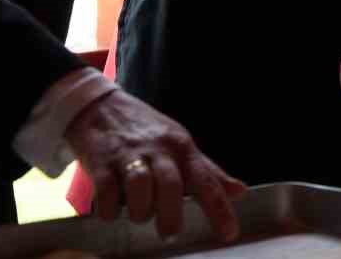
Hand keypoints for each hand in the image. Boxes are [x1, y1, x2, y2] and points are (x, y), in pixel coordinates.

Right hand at [65, 89, 246, 241]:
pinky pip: (106, 190)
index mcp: (181, 146)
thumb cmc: (145, 131)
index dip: (219, 208)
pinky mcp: (100, 161)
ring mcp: (128, 153)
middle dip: (171, 214)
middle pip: (171, 184)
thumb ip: (207, 171)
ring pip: (140, 185)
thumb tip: (240, 191)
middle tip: (170, 232)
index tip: (229, 234)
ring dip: (141, 210)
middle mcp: (158, 148)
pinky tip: (111, 212)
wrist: (99, 106)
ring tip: (140, 216)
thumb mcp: (179, 144)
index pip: (205, 179)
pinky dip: (109, 209)